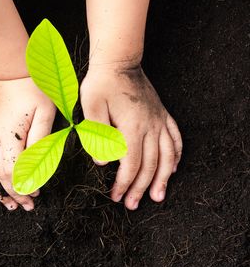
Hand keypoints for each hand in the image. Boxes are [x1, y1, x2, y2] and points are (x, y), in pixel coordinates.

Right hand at [0, 77, 56, 210]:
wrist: (9, 70)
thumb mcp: (46, 113)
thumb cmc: (32, 89)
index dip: (24, 188)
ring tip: (8, 204)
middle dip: (13, 195)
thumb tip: (39, 166)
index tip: (35, 197)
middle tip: (25, 207)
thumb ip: (41, 141)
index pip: (15, 173)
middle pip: (1, 176)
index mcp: (11, 138)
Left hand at [80, 65, 181, 209]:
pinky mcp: (162, 115)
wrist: (118, 62)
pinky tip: (174, 169)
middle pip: (149, 164)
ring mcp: (159, 120)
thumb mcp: (90, 107)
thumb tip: (102, 163)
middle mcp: (150, 126)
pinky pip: (175, 138)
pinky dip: (176, 156)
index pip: (131, 163)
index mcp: (132, 127)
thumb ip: (96, 135)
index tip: (115, 196)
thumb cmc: (100, 84)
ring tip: (158, 197)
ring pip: (167, 155)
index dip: (124, 183)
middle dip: (140, 187)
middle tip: (132, 205)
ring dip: (163, 178)